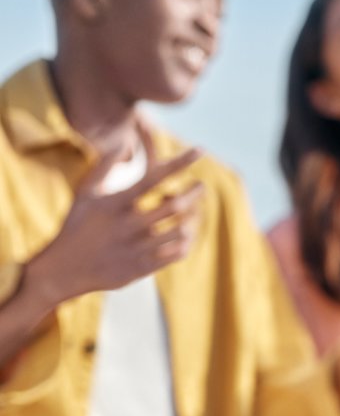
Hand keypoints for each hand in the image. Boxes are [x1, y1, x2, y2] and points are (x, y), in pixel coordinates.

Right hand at [28, 125, 202, 305]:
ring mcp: (136, 248)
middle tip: (200, 186)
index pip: (154, 178)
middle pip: (175, 205)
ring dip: (192, 218)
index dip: (179, 162)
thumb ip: (104, 167)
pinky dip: (187, 241)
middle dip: (194, 193)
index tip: (199, 150)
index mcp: (116, 204)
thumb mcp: (85, 194)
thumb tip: (123, 145)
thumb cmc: (76, 226)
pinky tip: (184, 234)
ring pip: (181, 230)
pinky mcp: (141, 268)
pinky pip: (177, 253)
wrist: (63, 270)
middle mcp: (128, 225)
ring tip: (192, 212)